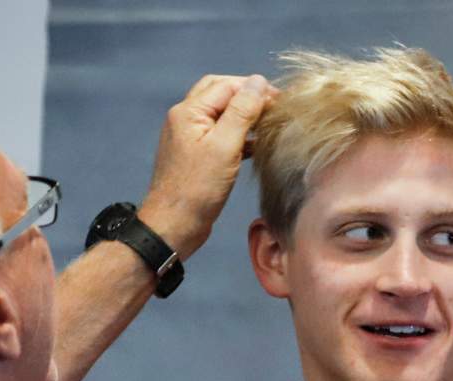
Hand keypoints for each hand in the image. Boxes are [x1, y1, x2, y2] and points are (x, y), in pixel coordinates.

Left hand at [138, 74, 274, 260]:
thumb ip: (242, 111)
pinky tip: (256, 145)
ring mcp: (189, 138)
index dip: (255, 89)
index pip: (226, 85)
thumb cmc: (197, 190)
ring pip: (221, 114)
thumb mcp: (225, 146)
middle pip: (221, 94)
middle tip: (274, 107)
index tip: (280, 100)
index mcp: (189, 112)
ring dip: (244, 116)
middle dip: (248, 96)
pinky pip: (220, 135)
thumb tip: (258, 81)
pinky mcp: (196, 156)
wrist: (173, 226)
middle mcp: (185, 119)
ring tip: (268, 124)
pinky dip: (239, 135)